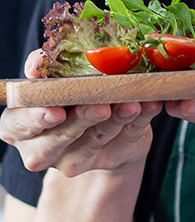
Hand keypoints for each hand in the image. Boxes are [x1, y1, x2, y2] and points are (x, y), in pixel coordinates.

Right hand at [0, 51, 160, 176]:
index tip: (56, 112)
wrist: (103, 124)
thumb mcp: (54, 79)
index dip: (36, 118)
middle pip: (61, 136)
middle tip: (101, 107)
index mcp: (18, 125)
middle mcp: (40, 150)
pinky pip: (126, 139)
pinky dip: (140, 121)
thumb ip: (46, 69)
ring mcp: (73, 160)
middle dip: (83, 119)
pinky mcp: (109, 160)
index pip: (19, 124)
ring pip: (96, 139)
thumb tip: (40, 60)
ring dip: (117, 119)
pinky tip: (150, 105)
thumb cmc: (69, 95)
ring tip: (131, 103)